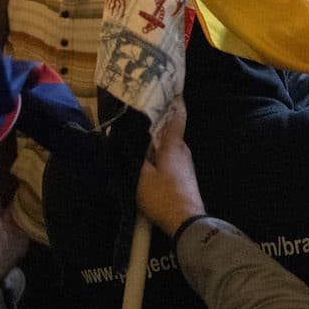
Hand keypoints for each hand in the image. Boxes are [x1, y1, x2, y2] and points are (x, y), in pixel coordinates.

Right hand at [136, 99, 204, 234]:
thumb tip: (123, 137)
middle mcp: (183, 149)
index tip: (169, 87)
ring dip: (155, 138)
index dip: (175, 100)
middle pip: (170, 129)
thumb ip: (133, 155)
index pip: (177, 115)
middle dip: (157, 120)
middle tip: (139, 110)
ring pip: (168, 144)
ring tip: (137, 133)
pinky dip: (158, 152)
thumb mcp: (141, 176)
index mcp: (174, 145)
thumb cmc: (163, 196)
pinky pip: (169, 156)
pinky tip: (145, 157)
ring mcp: (185, 163)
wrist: (186, 221)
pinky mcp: (183, 175)